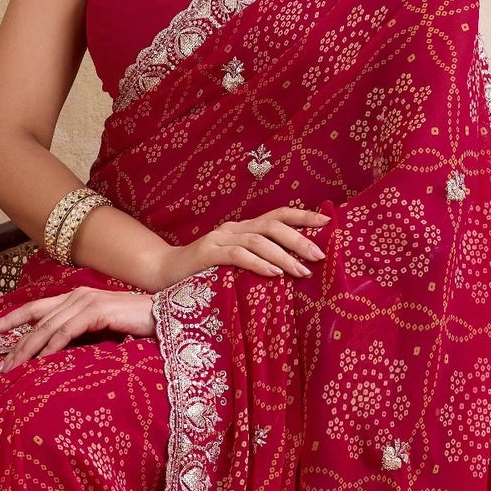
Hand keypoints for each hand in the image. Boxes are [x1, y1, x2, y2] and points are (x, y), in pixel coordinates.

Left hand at [0, 284, 155, 369]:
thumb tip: (58, 357)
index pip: (34, 309)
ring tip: (11, 371)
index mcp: (75, 299)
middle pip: (34, 320)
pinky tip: (39, 362)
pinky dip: (51, 347)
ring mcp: (86, 301)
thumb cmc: (138, 327)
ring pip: (46, 328)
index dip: (9, 319)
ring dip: (26, 351)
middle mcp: (76, 296)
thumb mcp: (102, 333)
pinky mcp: (97, 311)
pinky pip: (67, 331)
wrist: (167, 316)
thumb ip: (81, 337)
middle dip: (12, 345)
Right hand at [152, 206, 330, 289]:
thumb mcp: (235, 265)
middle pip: (273, 226)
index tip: (328, 223)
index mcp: (243, 228)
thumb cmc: (204, 273)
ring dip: (283, 256)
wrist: (163, 274)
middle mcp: (233, 228)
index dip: (303, 216)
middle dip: (299, 239)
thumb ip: (257, 261)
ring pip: (258, 240)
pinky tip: (274, 274)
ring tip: (302, 271)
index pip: (278, 216)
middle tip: (319, 255)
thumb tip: (293, 270)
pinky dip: (258, 264)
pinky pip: (237, 255)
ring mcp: (219, 239)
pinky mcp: (207, 253)